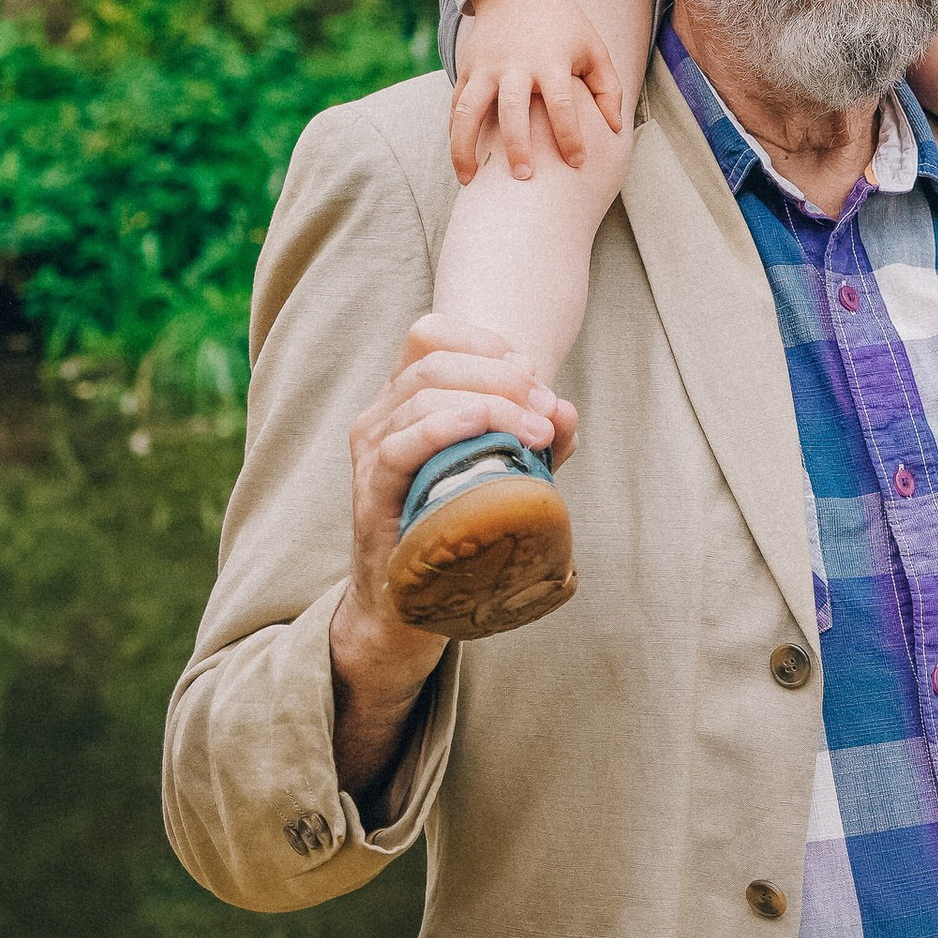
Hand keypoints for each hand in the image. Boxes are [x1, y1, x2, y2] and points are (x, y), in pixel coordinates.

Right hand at [332, 314, 579, 716]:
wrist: (410, 602)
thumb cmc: (458, 528)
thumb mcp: (509, 471)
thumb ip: (542, 438)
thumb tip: (567, 409)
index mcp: (407, 399)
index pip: (430, 334)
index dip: (482, 339)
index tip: (530, 370)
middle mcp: (382, 415)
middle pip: (434, 361)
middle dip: (501, 376)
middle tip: (546, 409)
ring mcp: (371, 451)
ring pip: (421, 396)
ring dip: (490, 404)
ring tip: (535, 431)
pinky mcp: (370, 492)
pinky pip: (398, 446)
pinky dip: (440, 427)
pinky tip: (477, 426)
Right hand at [450, 0, 626, 183]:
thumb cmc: (564, 25)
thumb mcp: (594, 48)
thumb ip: (608, 88)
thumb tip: (615, 130)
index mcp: (551, 60)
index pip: (562, 104)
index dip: (570, 136)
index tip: (578, 164)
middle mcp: (515, 64)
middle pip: (512, 110)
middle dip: (517, 146)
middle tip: (525, 178)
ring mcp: (486, 66)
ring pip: (468, 110)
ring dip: (464, 147)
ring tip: (469, 181)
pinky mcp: (467, 67)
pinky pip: (455, 105)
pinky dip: (454, 133)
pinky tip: (461, 158)